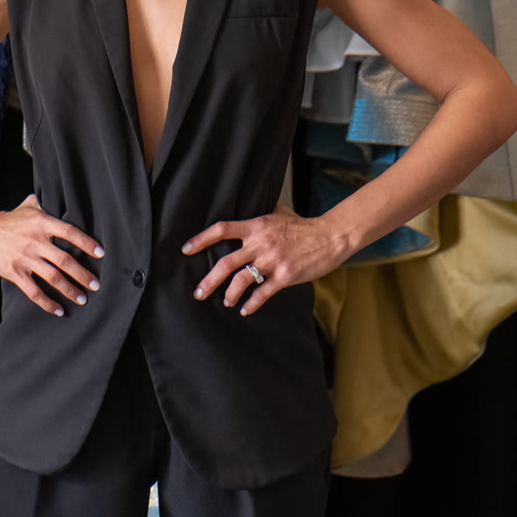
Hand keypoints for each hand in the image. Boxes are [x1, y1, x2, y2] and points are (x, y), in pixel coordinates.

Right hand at [0, 194, 103, 316]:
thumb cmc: (10, 219)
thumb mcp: (29, 206)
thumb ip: (48, 204)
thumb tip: (66, 198)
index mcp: (42, 223)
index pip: (70, 232)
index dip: (87, 243)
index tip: (101, 253)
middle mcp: (35, 241)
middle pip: (65, 260)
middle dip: (82, 275)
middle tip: (96, 285)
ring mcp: (25, 258)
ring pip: (53, 278)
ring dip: (70, 290)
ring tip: (82, 299)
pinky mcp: (14, 272)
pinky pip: (34, 291)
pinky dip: (47, 303)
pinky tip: (59, 310)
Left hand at [182, 205, 350, 316]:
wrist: (330, 236)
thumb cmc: (303, 225)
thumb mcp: (279, 212)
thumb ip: (260, 213)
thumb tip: (246, 206)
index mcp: (256, 226)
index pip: (222, 229)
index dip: (201, 239)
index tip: (186, 249)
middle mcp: (260, 243)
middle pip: (226, 262)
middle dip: (209, 280)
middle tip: (198, 292)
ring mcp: (272, 260)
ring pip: (242, 280)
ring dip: (229, 294)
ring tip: (225, 301)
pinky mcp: (285, 275)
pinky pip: (263, 293)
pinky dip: (252, 304)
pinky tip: (245, 310)